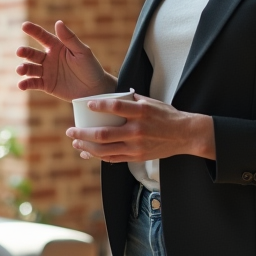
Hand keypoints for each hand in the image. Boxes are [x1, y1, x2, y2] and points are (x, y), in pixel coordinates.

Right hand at [17, 20, 115, 100]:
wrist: (95, 89)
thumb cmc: (91, 67)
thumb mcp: (82, 52)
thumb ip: (70, 39)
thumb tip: (58, 22)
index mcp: (57, 47)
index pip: (42, 36)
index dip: (33, 30)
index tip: (24, 26)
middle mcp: (48, 58)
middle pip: (32, 53)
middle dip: (24, 52)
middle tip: (20, 51)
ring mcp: (46, 72)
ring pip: (30, 68)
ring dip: (23, 68)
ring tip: (20, 70)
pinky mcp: (46, 85)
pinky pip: (34, 83)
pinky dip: (26, 84)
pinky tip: (22, 85)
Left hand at [65, 93, 215, 163]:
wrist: (185, 135)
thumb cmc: (166, 116)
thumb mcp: (151, 102)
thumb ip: (131, 100)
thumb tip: (111, 96)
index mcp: (141, 112)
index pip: (116, 107)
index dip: (99, 106)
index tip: (87, 104)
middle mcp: (137, 130)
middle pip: (104, 134)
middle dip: (83, 133)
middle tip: (70, 130)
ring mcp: (136, 146)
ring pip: (105, 150)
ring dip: (86, 147)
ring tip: (76, 142)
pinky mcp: (137, 156)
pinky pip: (113, 158)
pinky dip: (99, 156)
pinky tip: (89, 152)